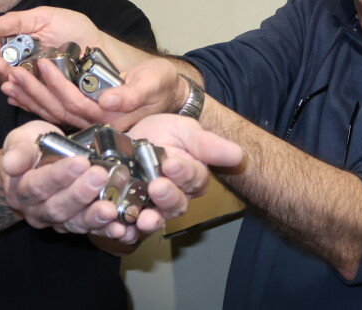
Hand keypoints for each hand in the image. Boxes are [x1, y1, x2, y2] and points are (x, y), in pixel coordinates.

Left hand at [0, 56, 186, 131]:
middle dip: (34, 91)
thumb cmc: (163, 85)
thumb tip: (106, 101)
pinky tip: (17, 92)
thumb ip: (132, 94)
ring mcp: (89, 121)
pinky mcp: (84, 115)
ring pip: (53, 111)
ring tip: (9, 79)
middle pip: (58, 110)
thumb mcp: (154, 83)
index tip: (42, 63)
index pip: (77, 103)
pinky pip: (55, 110)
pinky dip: (34, 101)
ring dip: (30, 96)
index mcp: (111, 117)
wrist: (168, 93)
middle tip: (12, 72)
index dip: (58, 85)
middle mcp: (96, 123)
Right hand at [1, 120, 134, 239]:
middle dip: (81, 194)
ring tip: (111, 209)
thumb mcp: (20, 141)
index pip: (38, 184)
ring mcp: (57, 221)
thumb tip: (10, 165)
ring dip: (94, 217)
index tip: (81, 162)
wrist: (33, 168)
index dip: (59, 176)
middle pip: (58, 207)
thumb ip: (17, 151)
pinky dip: (107, 231)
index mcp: (22, 189)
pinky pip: (91, 231)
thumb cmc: (30, 150)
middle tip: (101, 176)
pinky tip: (122, 229)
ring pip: (74, 223)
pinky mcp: (75, 225)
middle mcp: (37, 210)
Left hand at [120, 114, 244, 231]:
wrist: (129, 135)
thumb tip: (239, 154)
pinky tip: (122, 230)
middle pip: (177, 204)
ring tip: (143, 218)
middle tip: (156, 186)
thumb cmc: (162, 132)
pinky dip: (128, 230)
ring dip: (151, 220)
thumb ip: (207, 144)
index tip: (171, 164)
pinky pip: (131, 226)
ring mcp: (153, 205)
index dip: (184, 173)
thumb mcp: (184, 130)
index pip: (194, 178)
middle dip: (168, 197)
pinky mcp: (130, 211)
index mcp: (192, 176)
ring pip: (157, 218)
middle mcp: (175, 195)